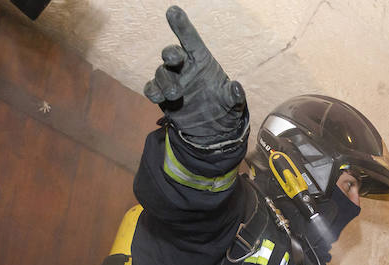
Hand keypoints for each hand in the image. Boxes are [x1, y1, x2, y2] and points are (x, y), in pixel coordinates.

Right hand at [143, 6, 246, 148]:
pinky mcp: (162, 95)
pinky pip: (151, 88)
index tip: (173, 11)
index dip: (182, 26)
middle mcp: (184, 67)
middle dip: (170, 54)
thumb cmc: (224, 107)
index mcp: (201, 61)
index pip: (190, 40)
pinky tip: (158, 97)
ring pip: (161, 73)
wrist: (212, 130)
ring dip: (165, 81)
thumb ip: (233, 95)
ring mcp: (171, 80)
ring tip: (175, 94)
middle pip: (171, 53)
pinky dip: (152, 91)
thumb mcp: (232, 103)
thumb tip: (237, 88)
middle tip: (174, 59)